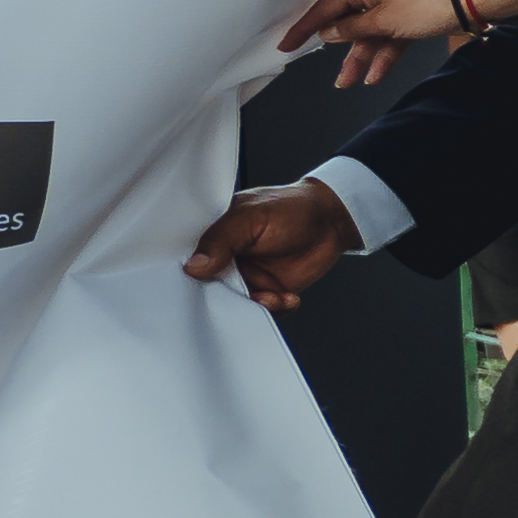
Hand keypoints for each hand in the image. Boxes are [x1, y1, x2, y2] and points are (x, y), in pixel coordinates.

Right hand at [183, 182, 356, 311]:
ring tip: (271, 297)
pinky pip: (263, 310)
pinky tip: (287, 297)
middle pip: (206, 286)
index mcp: (211, 236)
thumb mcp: (250, 217)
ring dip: (253, 306)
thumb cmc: (290, 207)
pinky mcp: (268, 290)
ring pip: (235, 302)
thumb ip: (220, 240)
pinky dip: (276, 309)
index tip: (195, 284)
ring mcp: (246, 276)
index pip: (186, 259)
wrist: (331, 221)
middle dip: (221, 298)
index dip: (185, 275)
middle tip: (237, 296)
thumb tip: (194, 266)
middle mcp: (224, 259)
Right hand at [274, 0, 454, 90]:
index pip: (325, 9)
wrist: (471, 2)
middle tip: (328, 72)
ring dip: (361, 58)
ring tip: (350, 82)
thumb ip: (351, 28)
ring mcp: (391, 2)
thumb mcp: (383, 21)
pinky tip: (375, 75)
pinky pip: (387, 36)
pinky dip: (382, 54)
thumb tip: (329, 32)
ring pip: (368, 34)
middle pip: (347, 24)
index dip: (305, 28)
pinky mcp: (406, 14)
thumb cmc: (428, 5)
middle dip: (341, 53)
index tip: (287, 44)